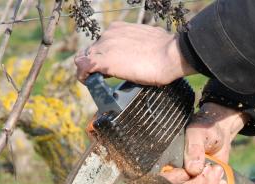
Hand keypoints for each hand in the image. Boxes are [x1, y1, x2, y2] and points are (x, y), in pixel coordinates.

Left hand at [75, 22, 194, 84]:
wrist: (171, 54)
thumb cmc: (165, 51)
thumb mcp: (147, 43)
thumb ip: (137, 47)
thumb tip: (140, 55)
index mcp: (118, 28)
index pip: (101, 42)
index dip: (101, 55)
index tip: (108, 66)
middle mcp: (109, 34)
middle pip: (91, 50)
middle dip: (94, 63)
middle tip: (102, 77)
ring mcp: (105, 46)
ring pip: (84, 58)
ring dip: (89, 70)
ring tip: (95, 81)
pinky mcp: (104, 61)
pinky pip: (83, 68)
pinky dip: (83, 76)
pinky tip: (88, 82)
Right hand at [162, 103, 247, 183]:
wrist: (219, 134)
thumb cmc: (205, 130)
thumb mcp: (198, 133)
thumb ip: (194, 149)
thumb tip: (193, 170)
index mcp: (167, 164)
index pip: (164, 182)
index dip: (176, 180)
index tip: (191, 171)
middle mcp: (176, 179)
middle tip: (211, 168)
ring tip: (218, 169)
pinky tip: (222, 181)